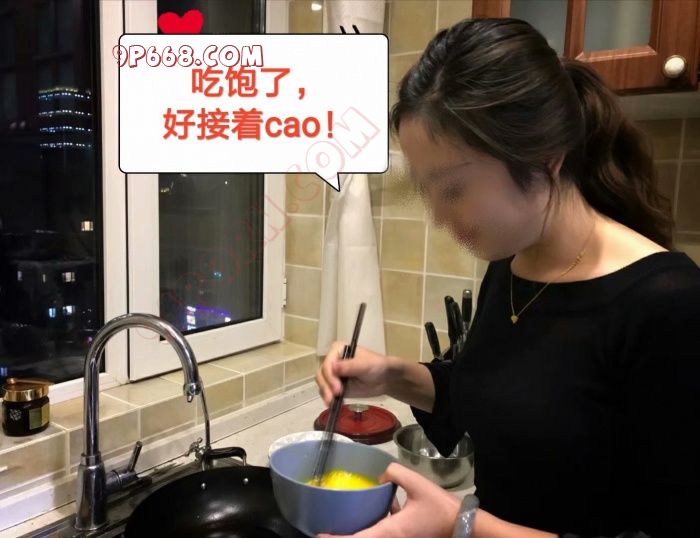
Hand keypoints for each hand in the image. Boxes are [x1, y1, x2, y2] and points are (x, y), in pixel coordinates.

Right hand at [316, 341, 393, 405]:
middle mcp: (332, 361)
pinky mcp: (334, 386)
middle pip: (322, 374)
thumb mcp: (364, 365)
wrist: (383, 379)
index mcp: (337, 350)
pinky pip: (326, 391)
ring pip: (322, 383)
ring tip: (331, 402)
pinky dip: (327, 397)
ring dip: (325, 393)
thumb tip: (333, 367)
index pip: (327, 363)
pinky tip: (332, 404)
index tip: (337, 388)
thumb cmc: (376, 366)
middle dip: (326, 386)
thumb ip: (349, 366)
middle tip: (335, 396)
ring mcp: (332, 374)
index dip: (330, 376)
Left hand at [317, 462, 460, 537]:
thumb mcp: (415, 482)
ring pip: (372, 537)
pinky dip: (373, 528)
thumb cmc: (439, 507)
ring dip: (358, 533)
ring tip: (343, 523)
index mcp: (389, 531)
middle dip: (343, 537)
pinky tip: (376, 512)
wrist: (462, 525)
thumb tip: (381, 476)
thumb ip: (394, 473)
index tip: (319, 536)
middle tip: (326, 530)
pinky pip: (383, 534)